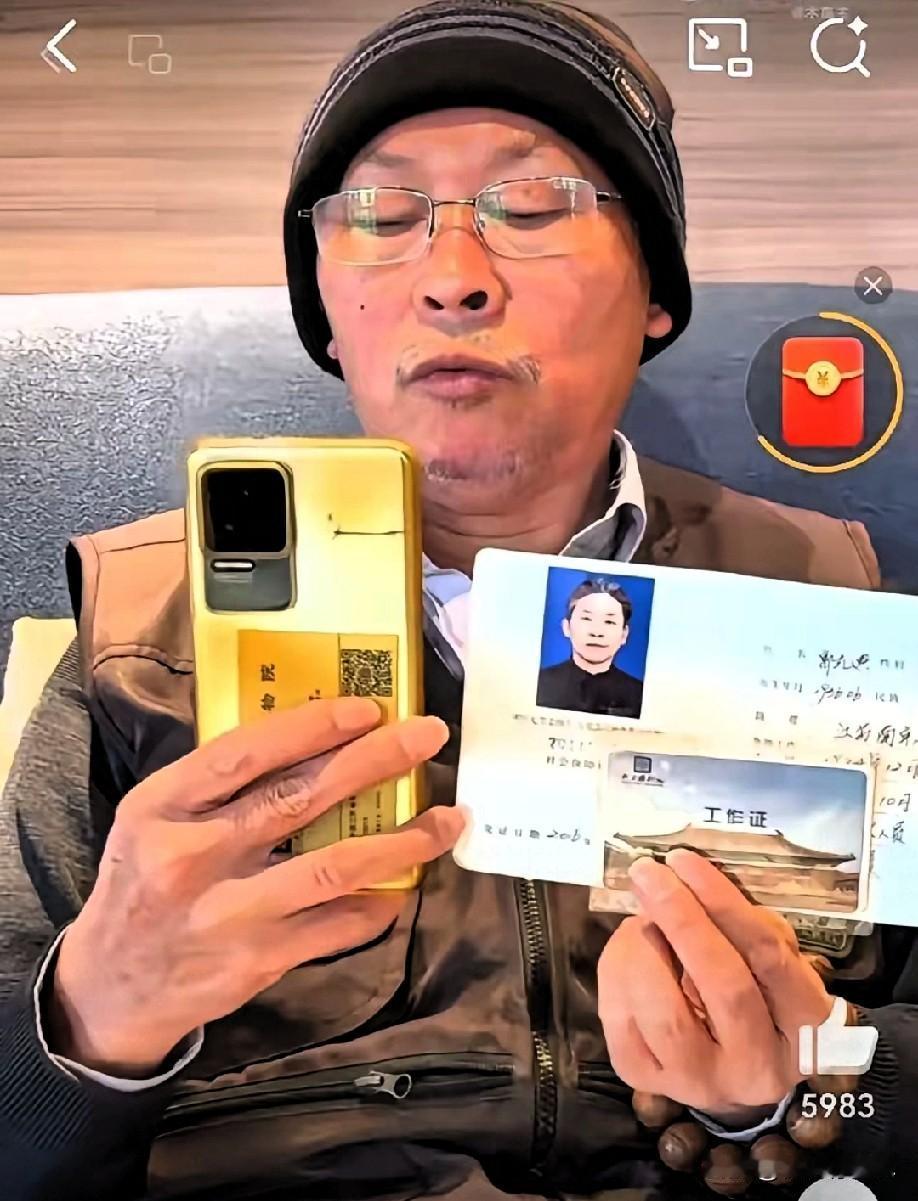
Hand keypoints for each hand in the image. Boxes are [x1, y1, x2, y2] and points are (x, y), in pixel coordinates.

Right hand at [48, 698, 463, 1075]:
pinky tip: (405, 885)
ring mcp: (228, 914)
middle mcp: (192, 857)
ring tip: (448, 818)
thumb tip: (314, 739)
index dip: (312, 727)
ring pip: (334, 868)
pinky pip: (337, 926)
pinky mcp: (256, 962)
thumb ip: (216, 784)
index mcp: (162, 807)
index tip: (369, 709)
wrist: (110, 988)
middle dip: (375, 762)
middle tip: (428, 736)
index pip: (245, 753)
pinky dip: (378, 903)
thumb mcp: (154, 819)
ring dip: (401, 841)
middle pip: (300, 799)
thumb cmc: (142, 882)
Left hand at [598, 850, 833, 1124]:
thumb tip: (692, 880)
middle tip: (649, 874)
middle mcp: (758, 1068)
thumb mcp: (773, 961)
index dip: (723, 902)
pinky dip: (616, 972)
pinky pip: (622, 1022)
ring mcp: (702, 1082)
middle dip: (680, 918)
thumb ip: (745, 925)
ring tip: (640, 917)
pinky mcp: (651, 1084)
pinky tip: (626, 947)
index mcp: (804, 1028)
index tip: (686, 861)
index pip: (766, 956)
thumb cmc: (757, 996)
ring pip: (664, 1011)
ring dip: (643, 947)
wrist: (733, 1071)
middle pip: (721, 984)